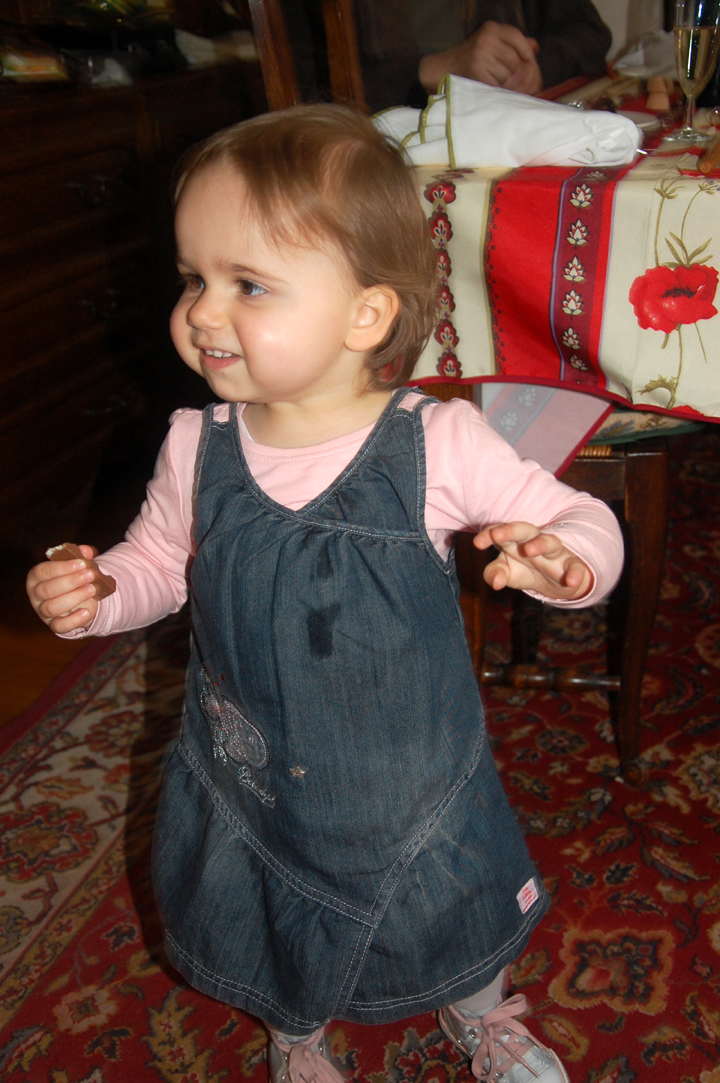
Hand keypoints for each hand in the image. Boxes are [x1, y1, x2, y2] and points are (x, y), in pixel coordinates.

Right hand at [27, 544, 100, 634]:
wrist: (81, 599)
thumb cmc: (73, 577)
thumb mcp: (77, 565)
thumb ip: (81, 556)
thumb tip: (86, 551)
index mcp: (36, 577)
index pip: (43, 571)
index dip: (62, 567)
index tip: (82, 563)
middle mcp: (36, 595)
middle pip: (47, 590)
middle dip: (71, 581)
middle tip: (90, 575)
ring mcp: (43, 612)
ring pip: (52, 607)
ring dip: (74, 597)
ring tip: (92, 589)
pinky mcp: (54, 625)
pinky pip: (59, 626)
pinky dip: (74, 620)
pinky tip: (87, 612)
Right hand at [419, 21, 541, 94]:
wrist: (443, 69)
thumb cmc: (470, 59)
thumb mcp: (489, 43)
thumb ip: (512, 43)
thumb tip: (534, 48)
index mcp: (491, 29)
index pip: (517, 38)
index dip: (528, 54)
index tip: (532, 67)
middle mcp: (486, 40)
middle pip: (516, 60)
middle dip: (523, 76)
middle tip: (528, 87)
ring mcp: (480, 57)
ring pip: (508, 75)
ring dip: (512, 86)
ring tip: (511, 91)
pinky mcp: (476, 73)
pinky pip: (498, 86)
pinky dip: (503, 92)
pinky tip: (502, 95)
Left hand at [474, 522, 592, 600]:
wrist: (558, 579)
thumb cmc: (527, 570)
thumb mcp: (508, 573)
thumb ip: (495, 574)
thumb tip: (495, 583)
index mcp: (514, 541)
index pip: (500, 532)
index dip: (489, 535)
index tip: (478, 543)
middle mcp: (534, 541)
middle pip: (523, 530)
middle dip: (510, 531)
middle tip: (497, 535)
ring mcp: (555, 552)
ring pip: (550, 542)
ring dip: (540, 544)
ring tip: (530, 549)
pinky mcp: (572, 565)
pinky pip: (576, 566)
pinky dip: (575, 573)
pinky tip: (572, 581)